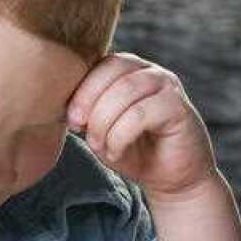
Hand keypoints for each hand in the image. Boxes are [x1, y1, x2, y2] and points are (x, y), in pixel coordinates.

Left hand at [65, 52, 218, 201]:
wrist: (171, 178)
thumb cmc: (133, 150)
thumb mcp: (100, 129)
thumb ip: (85, 112)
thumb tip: (62, 104)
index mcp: (128, 69)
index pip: (100, 63)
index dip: (81, 89)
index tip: (69, 119)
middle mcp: (149, 71)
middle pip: (113, 70)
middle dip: (89, 101)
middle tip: (79, 129)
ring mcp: (167, 86)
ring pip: (126, 90)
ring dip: (103, 120)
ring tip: (97, 145)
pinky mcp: (179, 107)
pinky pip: (141, 113)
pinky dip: (120, 135)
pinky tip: (115, 152)